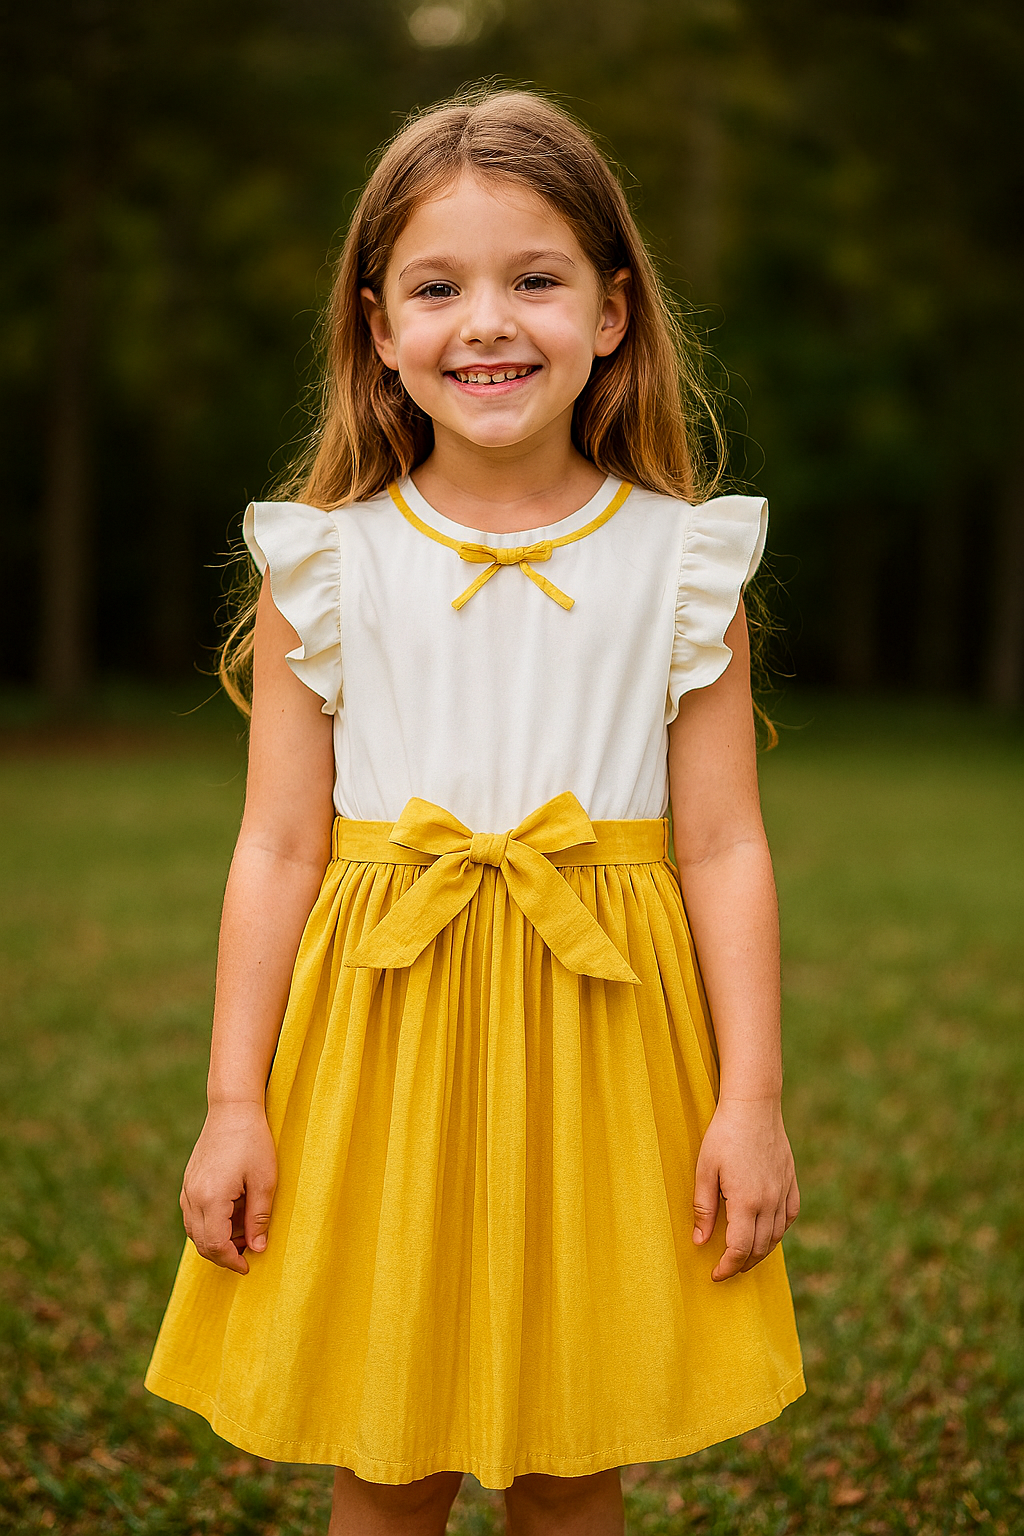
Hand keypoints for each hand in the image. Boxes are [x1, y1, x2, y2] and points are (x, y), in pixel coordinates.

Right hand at [180, 1101, 277, 1273]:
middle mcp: (192, 1196)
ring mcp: (187, 1188)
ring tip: (244, 1231)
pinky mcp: (188, 1181)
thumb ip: (259, 1219)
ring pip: (194, 1231)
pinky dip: (209, 1224)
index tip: (248, 1266)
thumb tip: (257, 1249)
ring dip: (216, 1240)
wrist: (232, 1109)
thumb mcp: (265, 1181)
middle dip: (224, 1254)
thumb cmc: (253, 1141)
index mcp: (211, 1198)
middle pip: (201, 1243)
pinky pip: (193, 1215)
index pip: (215, 1245)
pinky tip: (231, 1215)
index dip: (231, 1261)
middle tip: (248, 1252)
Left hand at [692, 1097, 798, 1280]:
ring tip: (743, 1256)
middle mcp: (769, 1202)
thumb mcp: (704, 1169)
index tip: (715, 1275)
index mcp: (746, 1201)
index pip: (739, 1249)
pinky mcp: (791, 1182)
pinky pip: (789, 1217)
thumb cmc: (724, 1135)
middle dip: (742, 1264)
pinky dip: (778, 1232)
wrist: (754, 1107)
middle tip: (726, 1268)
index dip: (727, 1267)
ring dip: (760, 1252)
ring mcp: (783, 1192)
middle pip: (759, 1248)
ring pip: (776, 1236)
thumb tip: (700, 1242)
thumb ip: (703, 1208)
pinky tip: (767, 1233)